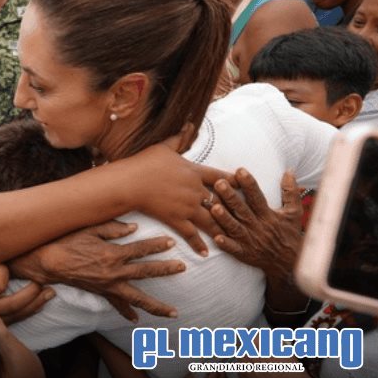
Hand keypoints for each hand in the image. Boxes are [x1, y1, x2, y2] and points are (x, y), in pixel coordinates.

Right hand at [9, 221, 184, 320]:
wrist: (47, 262)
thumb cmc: (66, 241)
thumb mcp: (89, 229)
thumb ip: (113, 228)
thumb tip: (134, 227)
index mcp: (112, 254)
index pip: (141, 249)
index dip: (157, 244)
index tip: (172, 241)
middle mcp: (114, 272)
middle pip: (146, 272)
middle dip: (166, 270)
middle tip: (183, 268)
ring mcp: (108, 286)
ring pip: (137, 298)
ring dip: (156, 306)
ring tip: (173, 312)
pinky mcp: (101, 293)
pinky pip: (116, 305)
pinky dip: (127, 312)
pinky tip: (137, 319)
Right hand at [125, 125, 236, 255]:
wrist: (130, 182)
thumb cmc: (145, 162)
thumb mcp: (164, 147)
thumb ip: (179, 138)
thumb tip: (189, 124)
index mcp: (195, 172)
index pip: (221, 177)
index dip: (235, 182)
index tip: (246, 186)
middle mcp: (195, 190)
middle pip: (221, 202)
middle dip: (234, 210)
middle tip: (247, 218)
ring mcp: (187, 206)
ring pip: (211, 220)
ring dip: (222, 230)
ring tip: (233, 239)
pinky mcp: (176, 219)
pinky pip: (191, 234)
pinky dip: (199, 245)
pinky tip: (206, 253)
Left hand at [211, 169, 302, 279]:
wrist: (290, 262)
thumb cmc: (289, 233)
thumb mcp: (294, 212)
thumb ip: (290, 192)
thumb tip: (289, 171)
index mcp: (268, 215)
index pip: (257, 197)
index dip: (249, 184)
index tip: (239, 171)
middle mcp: (258, 226)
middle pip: (242, 210)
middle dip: (230, 196)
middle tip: (219, 183)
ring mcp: (250, 240)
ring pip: (235, 228)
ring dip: (224, 218)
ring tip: (214, 207)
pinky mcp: (245, 253)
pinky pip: (234, 249)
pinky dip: (226, 244)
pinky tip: (216, 238)